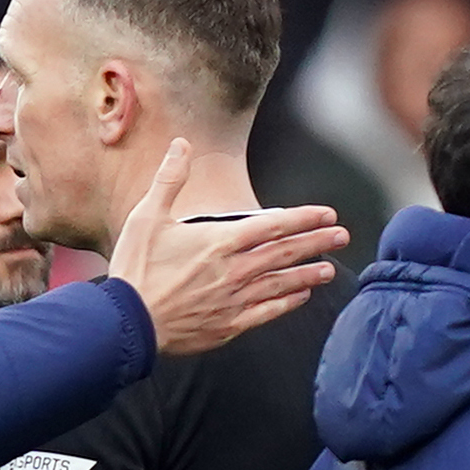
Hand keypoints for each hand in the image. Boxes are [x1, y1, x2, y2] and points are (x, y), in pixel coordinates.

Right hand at [107, 144, 346, 357]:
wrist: (126, 322)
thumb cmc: (136, 269)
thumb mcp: (147, 216)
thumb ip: (169, 179)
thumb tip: (182, 144)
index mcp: (219, 242)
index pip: (273, 225)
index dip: (304, 218)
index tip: (327, 214)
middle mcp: (234, 270)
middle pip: (285, 253)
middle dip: (317, 242)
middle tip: (342, 236)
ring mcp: (234, 299)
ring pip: (282, 283)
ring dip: (308, 274)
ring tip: (330, 268)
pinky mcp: (228, 325)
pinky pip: (266, 312)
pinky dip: (286, 303)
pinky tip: (300, 297)